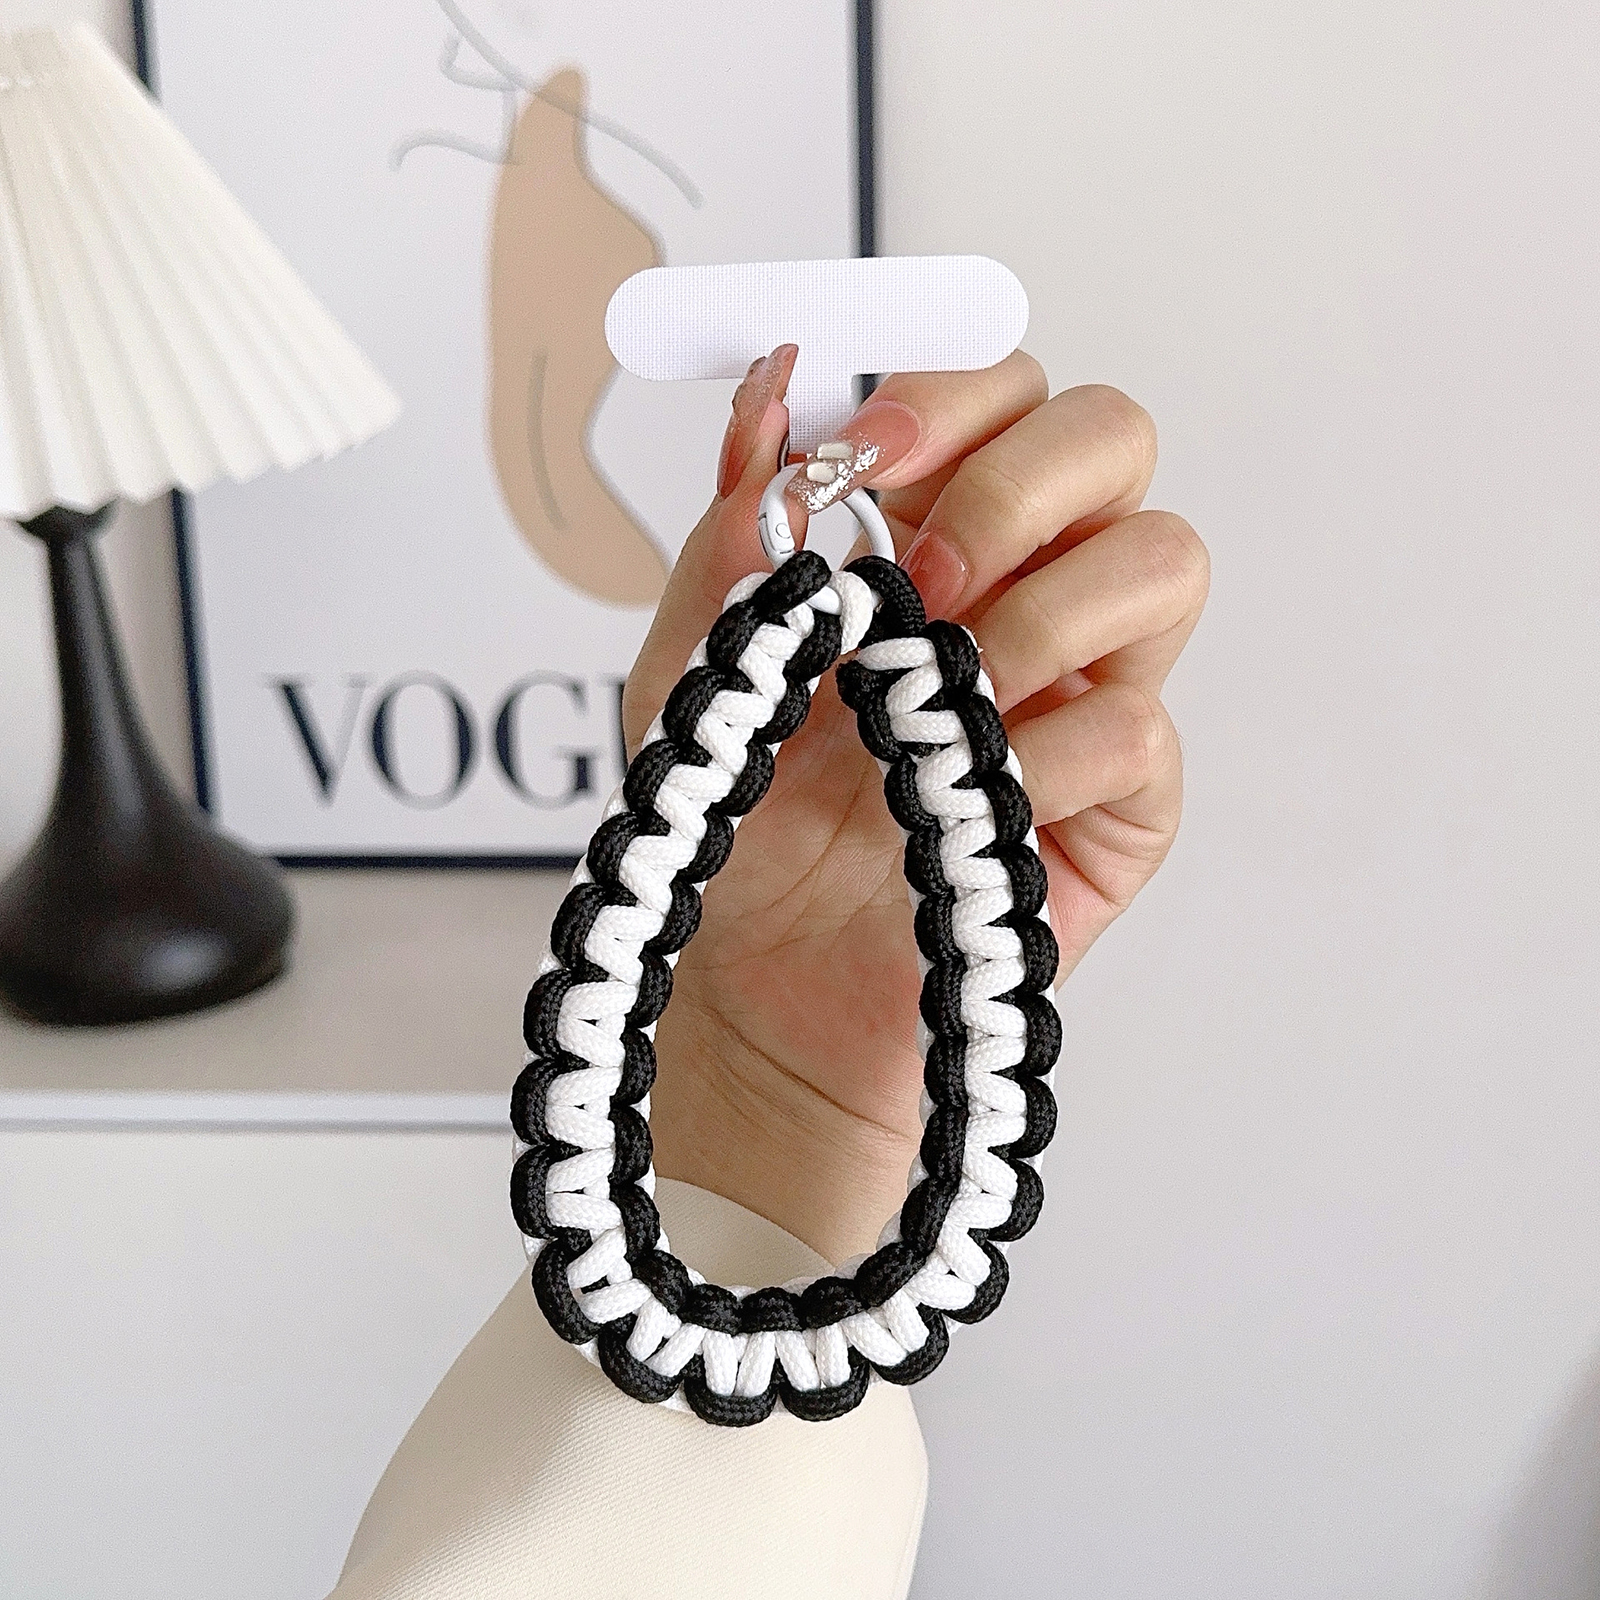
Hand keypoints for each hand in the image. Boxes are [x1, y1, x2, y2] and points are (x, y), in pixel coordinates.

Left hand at [622, 347, 1208, 1262]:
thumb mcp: (700, 660)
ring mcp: (1085, 687)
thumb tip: (782, 369)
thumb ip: (737, 521)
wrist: (762, 987)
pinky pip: (1136, 727)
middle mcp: (1030, 588)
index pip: (1004, 390)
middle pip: (1114, 435)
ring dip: (1041, 615)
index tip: (857, 466)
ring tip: (939, 700)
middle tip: (921, 582)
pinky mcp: (1124, 801)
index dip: (950, 393)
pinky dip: (1038, 755)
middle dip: (1014, 486)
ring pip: (1164, 559)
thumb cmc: (741, 818)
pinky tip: (959, 801)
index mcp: (935, 531)